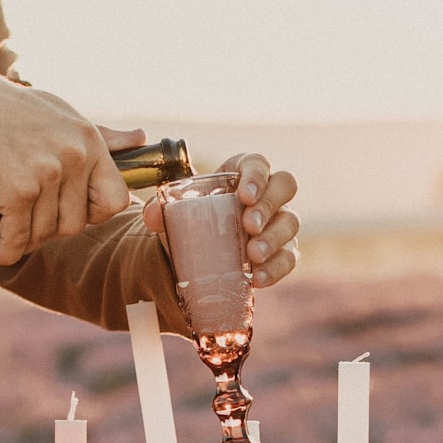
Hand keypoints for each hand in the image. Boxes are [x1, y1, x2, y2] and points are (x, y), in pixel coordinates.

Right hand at [0, 53, 131, 264]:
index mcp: (90, 142)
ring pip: (46, 233)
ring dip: (26, 239)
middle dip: (53, 229)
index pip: (116, 200)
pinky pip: (18, 238)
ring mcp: (46, 175)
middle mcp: (74, 157)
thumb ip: (102, 136)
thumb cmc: (6, 108)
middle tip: (30, 220)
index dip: (94, 214)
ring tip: (10, 229)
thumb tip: (140, 139)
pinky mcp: (15, 191)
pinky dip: (6, 250)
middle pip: (77, 224)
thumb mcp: (61, 114)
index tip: (70, 211)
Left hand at [144, 152, 299, 286]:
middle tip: (248, 225)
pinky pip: (289, 258)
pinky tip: (258, 278)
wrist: (197, 251)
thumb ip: (160, 211)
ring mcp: (279, 223)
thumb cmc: (192, 220)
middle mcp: (267, 194)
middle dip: (268, 205)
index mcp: (243, 173)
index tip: (244, 195)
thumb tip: (151, 215)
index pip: (259, 163)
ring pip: (291, 222)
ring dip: (273, 238)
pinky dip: (277, 269)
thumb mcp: (174, 213)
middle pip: (285, 186)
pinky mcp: (283, 252)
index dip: (257, 176)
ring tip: (253, 255)